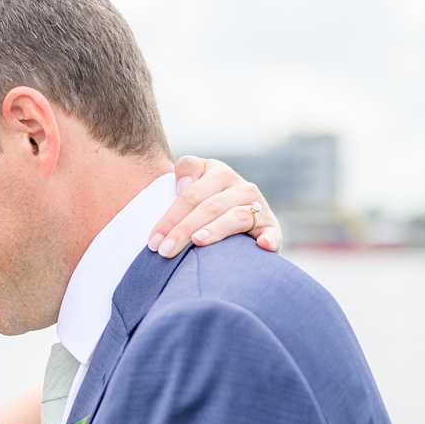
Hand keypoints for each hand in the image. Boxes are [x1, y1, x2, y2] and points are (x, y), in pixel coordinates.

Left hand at [153, 155, 281, 257]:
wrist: (231, 221)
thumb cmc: (201, 205)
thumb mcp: (192, 183)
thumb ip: (187, 172)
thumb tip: (184, 183)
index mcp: (219, 173)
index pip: (191, 195)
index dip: (170, 217)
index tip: (153, 241)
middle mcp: (242, 187)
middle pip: (209, 207)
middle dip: (183, 230)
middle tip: (164, 251)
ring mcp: (258, 207)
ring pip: (234, 217)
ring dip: (216, 230)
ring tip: (198, 242)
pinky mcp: (270, 228)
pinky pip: (272, 233)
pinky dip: (269, 239)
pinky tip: (262, 245)